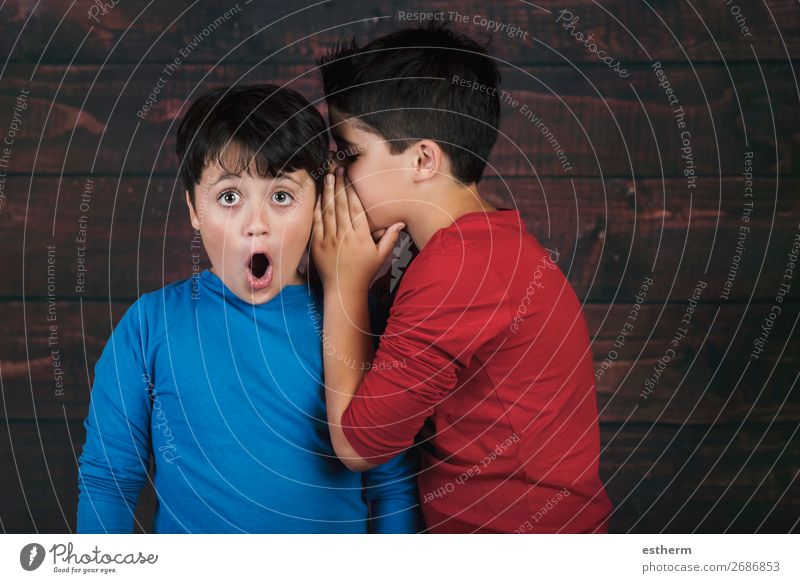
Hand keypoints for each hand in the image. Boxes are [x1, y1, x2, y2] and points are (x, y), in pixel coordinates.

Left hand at [312, 168, 404, 293]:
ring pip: (328, 211)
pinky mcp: (317, 245)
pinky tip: (319, 197)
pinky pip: (317, 223)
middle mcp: (344, 236)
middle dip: (340, 185)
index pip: (355, 208)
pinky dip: (318, 208)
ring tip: (329, 177)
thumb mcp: (381, 256)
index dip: (352, 190)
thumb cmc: (364, 272)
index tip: (350, 176)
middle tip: (338, 169)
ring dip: (328, 192)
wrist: (344, 290)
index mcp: (361, 237)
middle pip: (341, 205)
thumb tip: (400, 222)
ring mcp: (329, 240)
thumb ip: (390, 238)